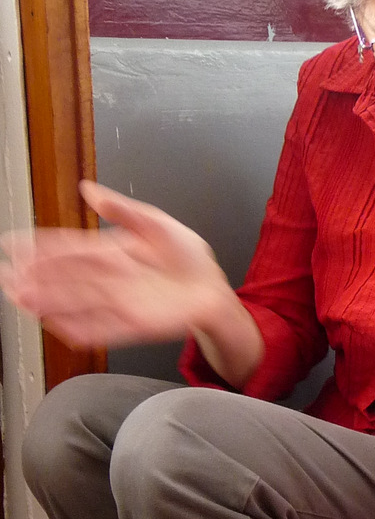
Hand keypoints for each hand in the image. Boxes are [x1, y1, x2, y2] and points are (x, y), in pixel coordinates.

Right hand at [0, 181, 233, 348]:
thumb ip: (122, 210)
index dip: (39, 248)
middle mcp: (107, 278)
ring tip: (23, 300)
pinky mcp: (132, 324)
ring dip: (48, 302)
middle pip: (64, 279)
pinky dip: (80, 328)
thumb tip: (89, 190)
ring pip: (76, 303)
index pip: (67, 249)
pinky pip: (101, 329)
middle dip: (35, 278)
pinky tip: (57, 326)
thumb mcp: (156, 223)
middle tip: (7, 277)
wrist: (211, 287)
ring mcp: (118, 302)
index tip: (14, 245)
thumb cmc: (186, 255)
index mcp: (109, 251)